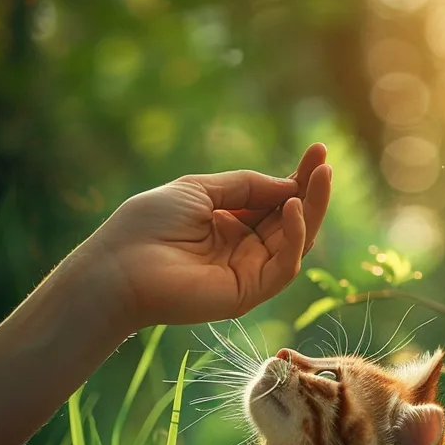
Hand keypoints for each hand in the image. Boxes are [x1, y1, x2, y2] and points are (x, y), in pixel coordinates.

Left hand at [87, 143, 330, 330]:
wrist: (118, 267)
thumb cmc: (147, 225)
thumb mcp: (199, 189)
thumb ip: (245, 186)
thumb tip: (288, 184)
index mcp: (229, 222)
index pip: (275, 201)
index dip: (297, 178)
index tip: (318, 152)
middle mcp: (243, 248)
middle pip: (291, 220)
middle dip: (311, 192)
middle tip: (326, 165)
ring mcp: (248, 272)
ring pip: (295, 242)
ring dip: (312, 210)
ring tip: (321, 178)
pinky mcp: (248, 293)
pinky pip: (284, 266)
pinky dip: (294, 237)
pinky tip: (291, 208)